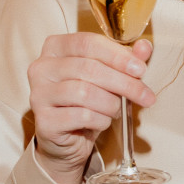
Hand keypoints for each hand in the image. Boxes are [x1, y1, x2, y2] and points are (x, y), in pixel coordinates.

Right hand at [28, 32, 155, 183]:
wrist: (67, 141)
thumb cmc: (86, 103)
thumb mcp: (108, 78)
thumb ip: (125, 60)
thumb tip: (144, 47)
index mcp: (55, 47)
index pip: (87, 42)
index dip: (117, 55)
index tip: (140, 69)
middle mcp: (42, 68)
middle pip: (88, 68)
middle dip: (124, 83)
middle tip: (145, 95)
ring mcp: (38, 94)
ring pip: (84, 92)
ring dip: (111, 103)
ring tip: (117, 110)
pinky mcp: (43, 120)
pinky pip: (81, 116)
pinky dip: (101, 120)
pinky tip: (103, 121)